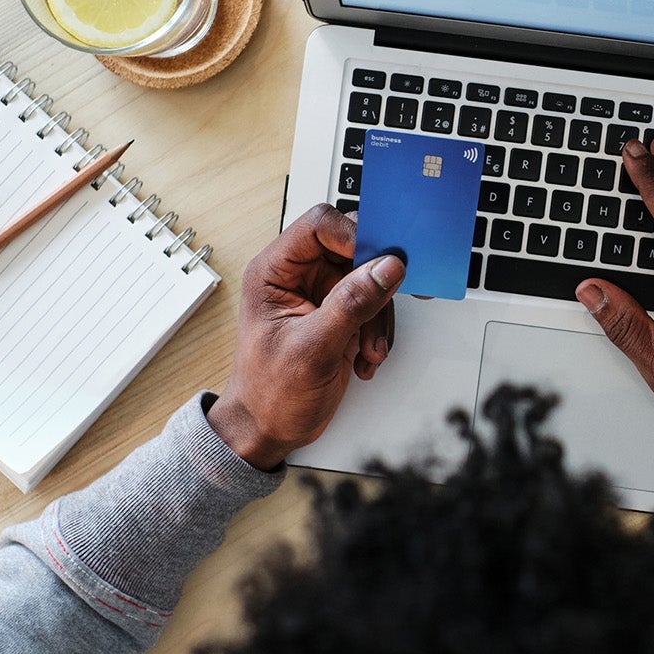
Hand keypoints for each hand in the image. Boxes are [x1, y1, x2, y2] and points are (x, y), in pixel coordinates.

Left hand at [208, 204, 404, 469]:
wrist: (268, 429)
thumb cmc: (268, 394)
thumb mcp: (312, 349)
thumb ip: (351, 304)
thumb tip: (386, 268)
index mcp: (275, 271)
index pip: (319, 225)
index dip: (353, 236)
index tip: (380, 261)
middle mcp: (298, 276)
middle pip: (352, 248)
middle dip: (374, 282)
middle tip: (385, 303)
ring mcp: (320, 294)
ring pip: (370, 277)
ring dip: (378, 315)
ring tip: (368, 349)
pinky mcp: (339, 313)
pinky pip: (374, 303)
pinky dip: (378, 330)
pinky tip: (365, 356)